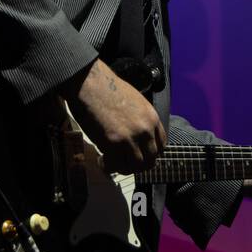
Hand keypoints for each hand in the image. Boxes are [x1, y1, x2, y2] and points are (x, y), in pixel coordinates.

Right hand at [62, 58, 164, 173]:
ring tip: (112, 163)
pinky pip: (118, 165)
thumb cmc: (107, 89)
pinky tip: (102, 161)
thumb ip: (141, 120)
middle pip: (150, 159)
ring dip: (124, 168)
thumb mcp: (136, 102)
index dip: (149, 153)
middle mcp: (145, 130)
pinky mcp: (114, 143)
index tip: (139, 154)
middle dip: (138, 164)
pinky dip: (110, 167)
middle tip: (125, 163)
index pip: (161, 146)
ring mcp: (131, 138)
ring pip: (136, 166)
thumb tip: (137, 135)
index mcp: (152, 118)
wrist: (90, 83)